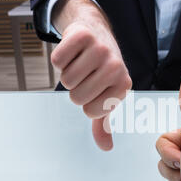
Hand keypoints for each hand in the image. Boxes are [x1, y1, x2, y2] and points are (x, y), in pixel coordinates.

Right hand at [51, 0, 131, 150]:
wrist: (96, 32)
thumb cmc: (100, 70)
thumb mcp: (105, 96)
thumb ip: (103, 123)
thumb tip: (106, 148)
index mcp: (123, 85)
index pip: (90, 111)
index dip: (85, 103)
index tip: (94, 88)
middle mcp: (115, 67)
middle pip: (76, 97)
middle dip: (75, 89)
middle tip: (85, 74)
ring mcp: (100, 49)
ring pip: (66, 80)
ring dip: (67, 73)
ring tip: (79, 63)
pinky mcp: (82, 35)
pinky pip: (57, 60)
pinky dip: (59, 58)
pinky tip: (73, 50)